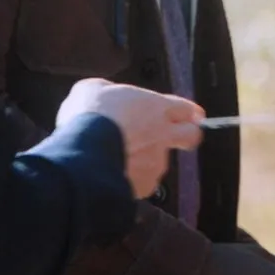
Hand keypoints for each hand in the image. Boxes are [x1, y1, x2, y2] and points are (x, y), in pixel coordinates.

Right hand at [56, 78, 204, 197]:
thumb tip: (103, 95)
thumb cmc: (89, 118)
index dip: (188, 111)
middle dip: (187, 135)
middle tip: (177, 136)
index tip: (188, 113)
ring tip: (120, 158)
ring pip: (160, 161)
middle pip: (191, 136)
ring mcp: (155, 163)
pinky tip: (114, 174)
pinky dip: (132, 179)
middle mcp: (162, 135)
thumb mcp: (92, 89)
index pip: (186, 108)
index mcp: (155, 107)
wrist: (82, 154)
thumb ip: (108, 92)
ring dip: (146, 159)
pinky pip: (143, 182)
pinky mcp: (144, 186)